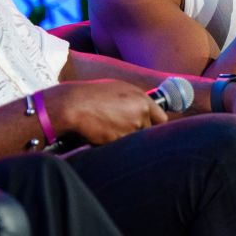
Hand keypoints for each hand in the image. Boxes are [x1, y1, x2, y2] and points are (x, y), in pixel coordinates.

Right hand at [44, 79, 167, 144]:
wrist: (73, 105)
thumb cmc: (91, 95)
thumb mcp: (118, 89)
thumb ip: (135, 100)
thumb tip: (144, 109)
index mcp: (142, 98)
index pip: (161, 119)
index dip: (154, 125)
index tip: (148, 129)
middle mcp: (141, 112)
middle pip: (148, 132)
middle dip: (137, 133)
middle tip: (120, 128)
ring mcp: (131, 127)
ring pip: (134, 141)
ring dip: (124, 139)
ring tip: (108, 128)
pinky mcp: (120, 140)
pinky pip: (122, 147)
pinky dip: (114, 144)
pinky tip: (102, 133)